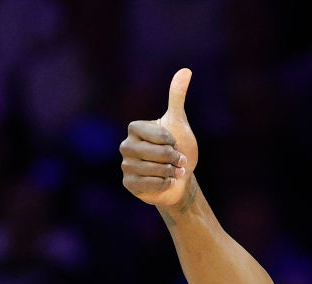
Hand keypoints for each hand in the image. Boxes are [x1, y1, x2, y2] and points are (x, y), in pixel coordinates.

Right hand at [120, 68, 197, 205]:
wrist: (181, 178)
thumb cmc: (179, 148)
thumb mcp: (179, 122)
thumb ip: (177, 97)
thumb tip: (186, 70)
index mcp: (135, 128)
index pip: (159, 135)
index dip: (172, 142)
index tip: (174, 143)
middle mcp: (126, 145)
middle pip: (158, 154)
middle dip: (175, 159)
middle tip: (178, 161)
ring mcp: (125, 165)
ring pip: (155, 170)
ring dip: (171, 172)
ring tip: (172, 171)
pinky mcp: (128, 183)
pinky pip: (149, 185)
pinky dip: (164, 184)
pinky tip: (166, 182)